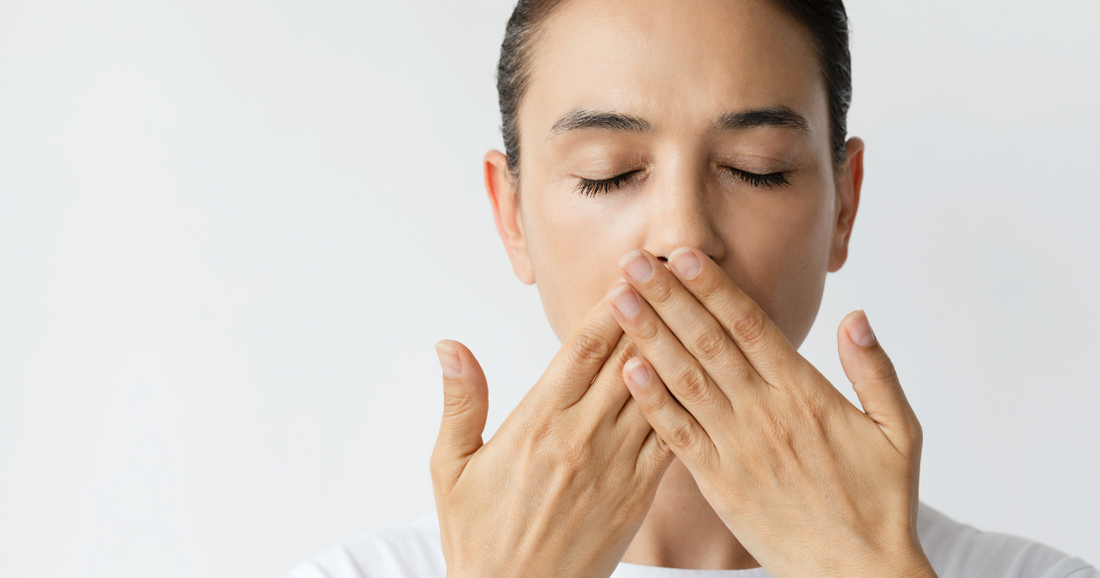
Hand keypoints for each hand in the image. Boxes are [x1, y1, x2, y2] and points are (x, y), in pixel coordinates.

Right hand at [430, 291, 674, 577]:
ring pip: (656, 391)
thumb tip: (450, 346)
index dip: (610, 305)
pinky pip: (670, 437)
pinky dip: (686, 401)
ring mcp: (617, 466)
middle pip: (627, 358)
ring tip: (697, 307)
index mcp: (537, 424)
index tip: (628, 272)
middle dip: (651, 311)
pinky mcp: (639, 494)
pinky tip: (703, 374)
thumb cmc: (479, 537)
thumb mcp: (451, 468)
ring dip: (676, 347)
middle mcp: (582, 438)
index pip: (582, 349)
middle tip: (673, 270)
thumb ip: (460, 403)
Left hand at [606, 248, 935, 577]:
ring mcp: (736, 448)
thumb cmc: (882, 503)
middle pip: (707, 343)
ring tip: (618, 300)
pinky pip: (677, 435)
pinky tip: (626, 369)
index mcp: (805, 394)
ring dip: (648, 336)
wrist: (857, 574)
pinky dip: (651, 400)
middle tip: (633, 260)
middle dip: (667, 297)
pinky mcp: (716, 482)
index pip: (749, 327)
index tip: (682, 255)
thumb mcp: (900, 432)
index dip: (712, 287)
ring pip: (685, 380)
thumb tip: (856, 316)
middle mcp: (764, 414)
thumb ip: (876, 372)